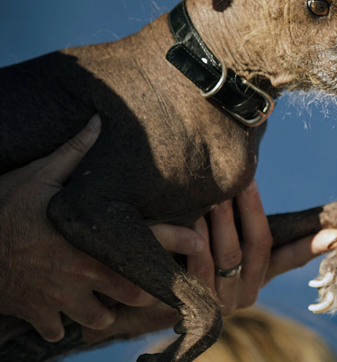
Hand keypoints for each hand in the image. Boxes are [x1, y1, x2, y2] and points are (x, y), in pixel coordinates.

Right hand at [0, 116, 205, 342]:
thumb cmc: (2, 210)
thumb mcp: (36, 177)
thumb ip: (73, 154)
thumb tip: (98, 121)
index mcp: (92, 239)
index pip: (147, 240)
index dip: (178, 241)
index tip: (200, 242)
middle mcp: (84, 273)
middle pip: (136, 291)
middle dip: (147, 288)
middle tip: (155, 279)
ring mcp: (62, 298)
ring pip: (102, 318)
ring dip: (107, 309)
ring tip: (110, 296)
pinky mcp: (38, 315)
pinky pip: (59, 331)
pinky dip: (64, 324)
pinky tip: (64, 311)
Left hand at [187, 179, 336, 314]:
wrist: (148, 298)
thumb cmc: (192, 256)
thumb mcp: (225, 242)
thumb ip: (247, 225)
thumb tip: (267, 192)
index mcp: (260, 277)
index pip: (290, 256)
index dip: (313, 244)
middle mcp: (246, 294)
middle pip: (256, 246)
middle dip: (248, 209)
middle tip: (240, 179)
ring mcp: (222, 303)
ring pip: (228, 255)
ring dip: (222, 220)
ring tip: (214, 192)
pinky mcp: (195, 306)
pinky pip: (199, 267)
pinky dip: (197, 240)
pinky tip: (191, 217)